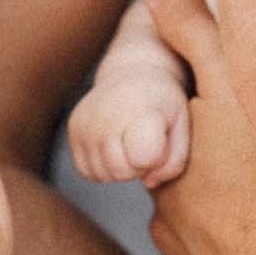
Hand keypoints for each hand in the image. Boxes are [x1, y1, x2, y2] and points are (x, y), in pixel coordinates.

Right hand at [67, 71, 190, 186]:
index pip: (144, 158)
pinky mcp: (73, 128)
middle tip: (146, 144)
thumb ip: (175, 161)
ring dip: (120, 169)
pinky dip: (102, 167)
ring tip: (130, 143)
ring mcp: (86, 121)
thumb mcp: (182, 126)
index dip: (157, 159)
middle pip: (122, 171)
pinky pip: (86, 169)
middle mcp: (107, 113)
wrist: (133, 72)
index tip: (161, 141)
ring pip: (102, 174)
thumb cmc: (163, 103)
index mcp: (141, 109)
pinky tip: (114, 146)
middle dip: (139, 167)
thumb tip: (148, 182)